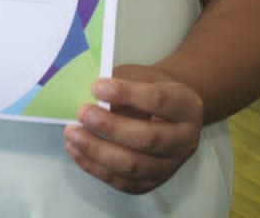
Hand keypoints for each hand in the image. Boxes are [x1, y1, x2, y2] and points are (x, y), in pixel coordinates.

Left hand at [64, 64, 202, 194]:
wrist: (169, 112)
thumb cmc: (151, 88)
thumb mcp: (142, 76)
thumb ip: (122, 83)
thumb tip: (89, 93)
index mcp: (186, 106)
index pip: (158, 101)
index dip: (126, 94)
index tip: (97, 86)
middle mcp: (184, 140)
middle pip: (148, 139)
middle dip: (111, 127)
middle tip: (83, 112)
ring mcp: (169, 166)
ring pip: (134, 166)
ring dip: (98, 151)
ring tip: (73, 134)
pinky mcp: (150, 183)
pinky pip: (121, 181)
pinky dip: (95, 167)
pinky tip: (76, 150)